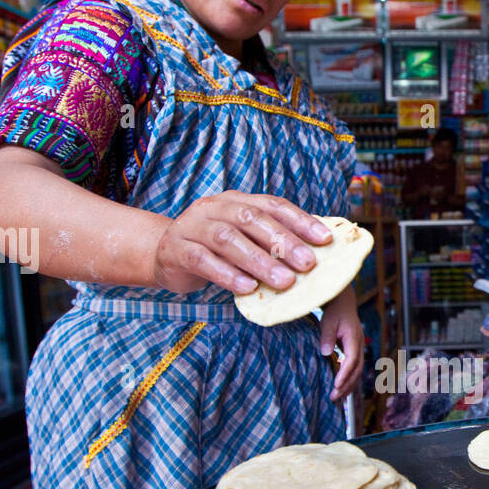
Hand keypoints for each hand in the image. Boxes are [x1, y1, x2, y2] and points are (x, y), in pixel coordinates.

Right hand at [153, 191, 332, 295]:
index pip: (272, 205)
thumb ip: (269, 243)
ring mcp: (192, 226)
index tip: (326, 239)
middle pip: (251, 218)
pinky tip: (247, 288)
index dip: (300, 220)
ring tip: (284, 281)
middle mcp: (214, 207)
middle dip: (283, 241)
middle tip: (308, 264)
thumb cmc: (213, 250)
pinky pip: (203, 260)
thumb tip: (314, 255)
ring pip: (228, 239)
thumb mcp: (242, 240)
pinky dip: (227, 274)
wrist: (162, 255)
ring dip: (259, 261)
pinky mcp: (176, 250)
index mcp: (236, 200)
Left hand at [319, 286, 363, 401]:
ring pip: (357, 372)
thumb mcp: (328, 321)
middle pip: (357, 370)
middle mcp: (359, 346)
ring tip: (338, 399)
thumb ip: (327, 336)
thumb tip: (326, 353)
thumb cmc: (335, 312)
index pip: (352, 360)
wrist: (343, 304)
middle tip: (334, 397)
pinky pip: (354, 370)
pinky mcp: (354, 353)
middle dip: (347, 385)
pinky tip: (341, 391)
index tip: (336, 384)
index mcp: (354, 339)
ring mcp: (359, 350)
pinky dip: (349, 381)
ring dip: (349, 386)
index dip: (345, 373)